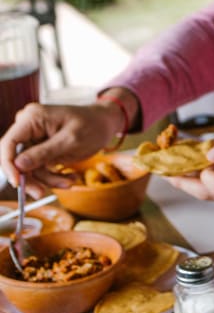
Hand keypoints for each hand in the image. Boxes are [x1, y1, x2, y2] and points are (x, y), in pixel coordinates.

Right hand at [0, 101, 121, 196]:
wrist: (106, 124)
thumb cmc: (93, 125)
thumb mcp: (71, 140)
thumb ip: (44, 152)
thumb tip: (18, 164)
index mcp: (32, 118)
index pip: (8, 143)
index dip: (9, 164)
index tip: (17, 183)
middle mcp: (28, 128)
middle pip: (16, 159)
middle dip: (30, 177)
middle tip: (41, 193)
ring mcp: (34, 139)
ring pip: (29, 168)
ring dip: (47, 179)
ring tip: (70, 182)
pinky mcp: (41, 150)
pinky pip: (40, 169)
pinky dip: (53, 176)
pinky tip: (70, 177)